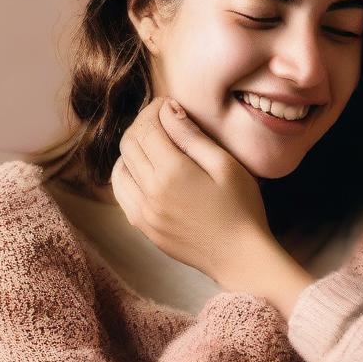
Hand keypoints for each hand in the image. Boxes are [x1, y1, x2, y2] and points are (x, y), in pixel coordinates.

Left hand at [112, 97, 314, 315]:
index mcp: (172, 172)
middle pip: (129, 143)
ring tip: (154, 142)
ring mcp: (142, 212)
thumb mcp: (226, 165)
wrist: (240, 257)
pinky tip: (144, 170)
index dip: (154, 109)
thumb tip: (168, 111)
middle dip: (142, 124)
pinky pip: (121, 191)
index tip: (167, 104)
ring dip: (132, 148)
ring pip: (120, 166)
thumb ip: (193, 136)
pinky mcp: (143, 226)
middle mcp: (149, 191)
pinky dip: (126, 173)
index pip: (146, 127)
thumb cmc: (242, 208)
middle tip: (161, 118)